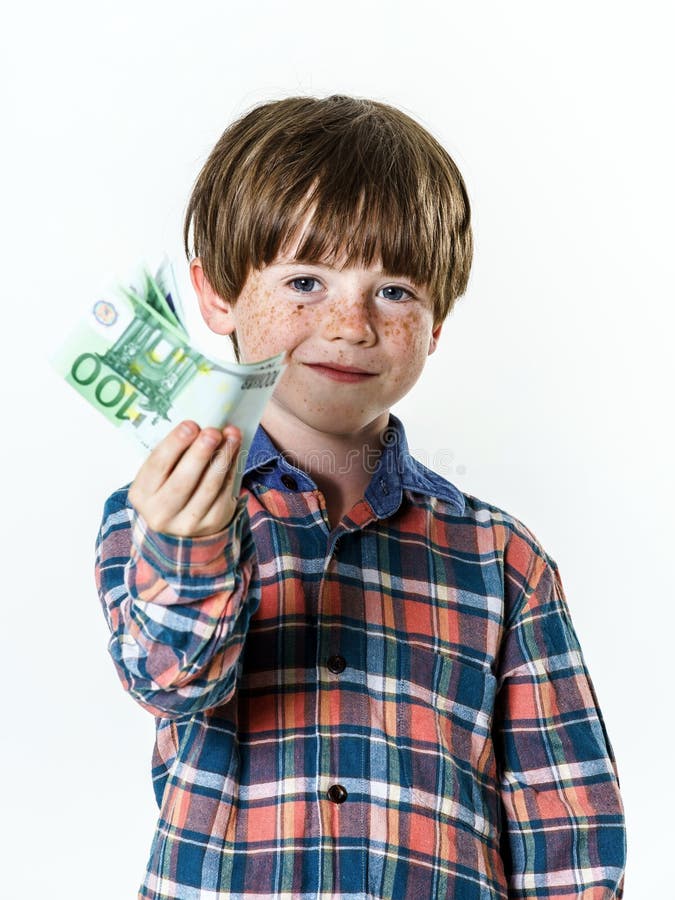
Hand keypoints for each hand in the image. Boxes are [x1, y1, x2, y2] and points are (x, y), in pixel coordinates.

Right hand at [128, 420, 242, 537]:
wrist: (181, 524)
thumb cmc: (170, 487)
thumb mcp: (161, 474)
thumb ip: (174, 454)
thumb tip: (201, 427)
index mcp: (142, 494)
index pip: (157, 466)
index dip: (174, 444)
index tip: (190, 425)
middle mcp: (160, 512)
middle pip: (183, 480)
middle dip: (200, 453)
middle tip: (213, 432)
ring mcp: (187, 522)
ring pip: (208, 486)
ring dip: (223, 457)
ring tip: (232, 436)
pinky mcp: (212, 523)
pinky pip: (224, 493)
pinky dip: (232, 469)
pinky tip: (235, 451)